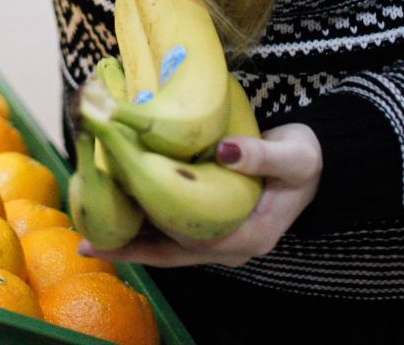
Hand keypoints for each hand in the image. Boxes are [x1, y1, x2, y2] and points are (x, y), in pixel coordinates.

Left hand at [82, 123, 321, 267]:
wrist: (318, 159)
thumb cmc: (305, 157)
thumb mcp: (294, 155)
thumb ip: (263, 155)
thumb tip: (228, 150)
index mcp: (248, 237)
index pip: (188, 246)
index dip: (149, 243)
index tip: (113, 233)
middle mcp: (230, 245)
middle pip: (170, 253)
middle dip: (128, 250)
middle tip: (86, 242)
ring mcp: (221, 236)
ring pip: (167, 245)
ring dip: (131, 239)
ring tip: (89, 230)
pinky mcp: (214, 221)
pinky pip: (172, 229)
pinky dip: (145, 223)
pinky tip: (117, 211)